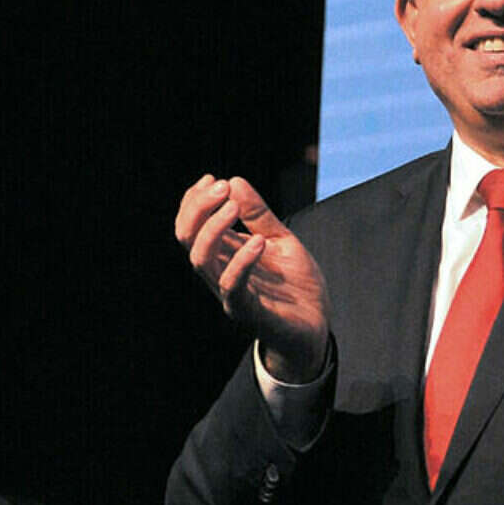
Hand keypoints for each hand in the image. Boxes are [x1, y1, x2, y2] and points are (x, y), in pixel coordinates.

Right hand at [174, 175, 329, 382]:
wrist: (316, 326)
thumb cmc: (295, 286)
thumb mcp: (281, 240)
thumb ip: (260, 216)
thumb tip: (235, 181)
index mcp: (224, 254)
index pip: (192, 225)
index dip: (194, 201)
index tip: (212, 178)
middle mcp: (220, 272)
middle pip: (187, 238)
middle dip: (198, 208)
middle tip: (222, 186)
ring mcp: (230, 293)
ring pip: (201, 260)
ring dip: (214, 228)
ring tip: (234, 205)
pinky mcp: (248, 313)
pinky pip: (231, 288)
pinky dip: (241, 262)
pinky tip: (258, 242)